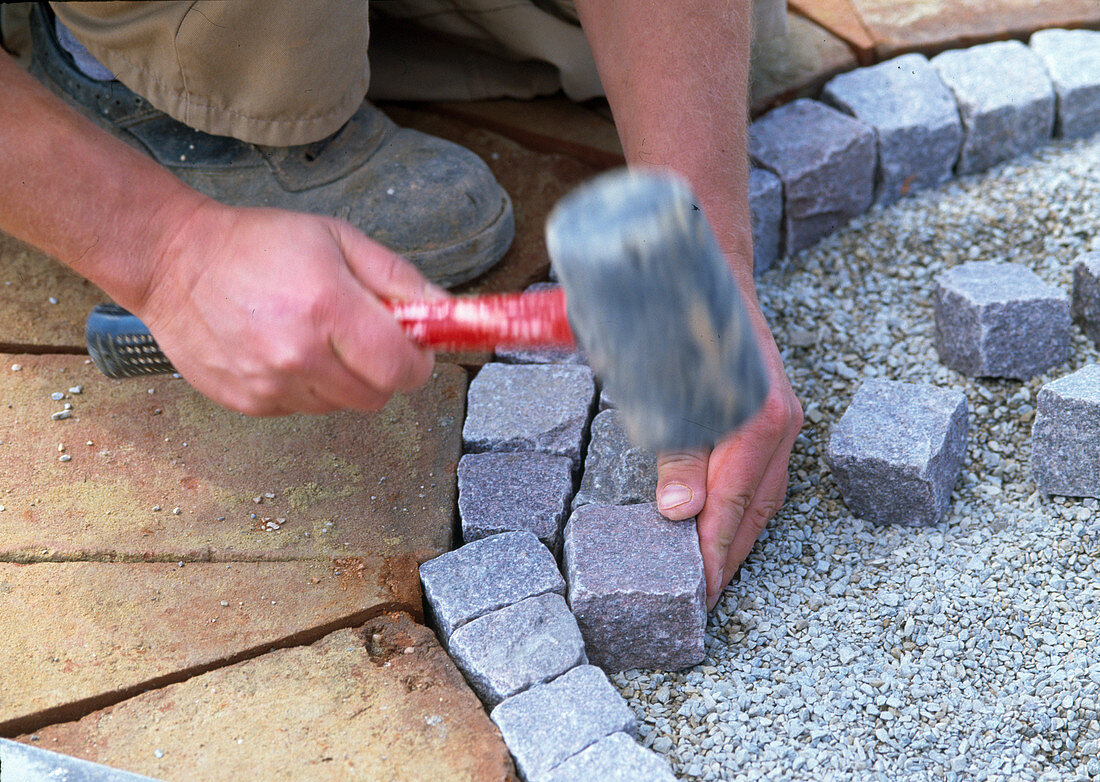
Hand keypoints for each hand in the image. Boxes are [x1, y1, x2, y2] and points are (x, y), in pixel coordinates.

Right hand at [137, 201, 439, 415]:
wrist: (174, 261)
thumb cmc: (256, 244)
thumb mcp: (339, 239)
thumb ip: (398, 279)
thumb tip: (445, 311)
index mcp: (329, 308)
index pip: (403, 369)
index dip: (417, 360)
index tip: (412, 345)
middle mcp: (299, 355)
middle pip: (377, 395)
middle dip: (382, 369)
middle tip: (362, 336)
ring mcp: (270, 384)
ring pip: (342, 405)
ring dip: (343, 379)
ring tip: (315, 337)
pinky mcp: (249, 402)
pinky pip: (304, 408)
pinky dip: (306, 386)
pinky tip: (284, 350)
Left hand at [655, 302, 802, 608]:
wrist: (710, 265)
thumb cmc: (680, 323)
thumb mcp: (664, 386)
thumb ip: (676, 449)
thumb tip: (680, 512)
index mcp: (758, 416)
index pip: (733, 503)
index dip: (713, 552)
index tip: (698, 593)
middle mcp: (778, 422)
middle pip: (755, 510)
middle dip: (727, 558)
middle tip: (701, 601)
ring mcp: (778, 419)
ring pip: (761, 497)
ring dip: (735, 538)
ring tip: (708, 578)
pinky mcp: (768, 416)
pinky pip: (759, 476)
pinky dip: (741, 509)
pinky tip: (720, 528)